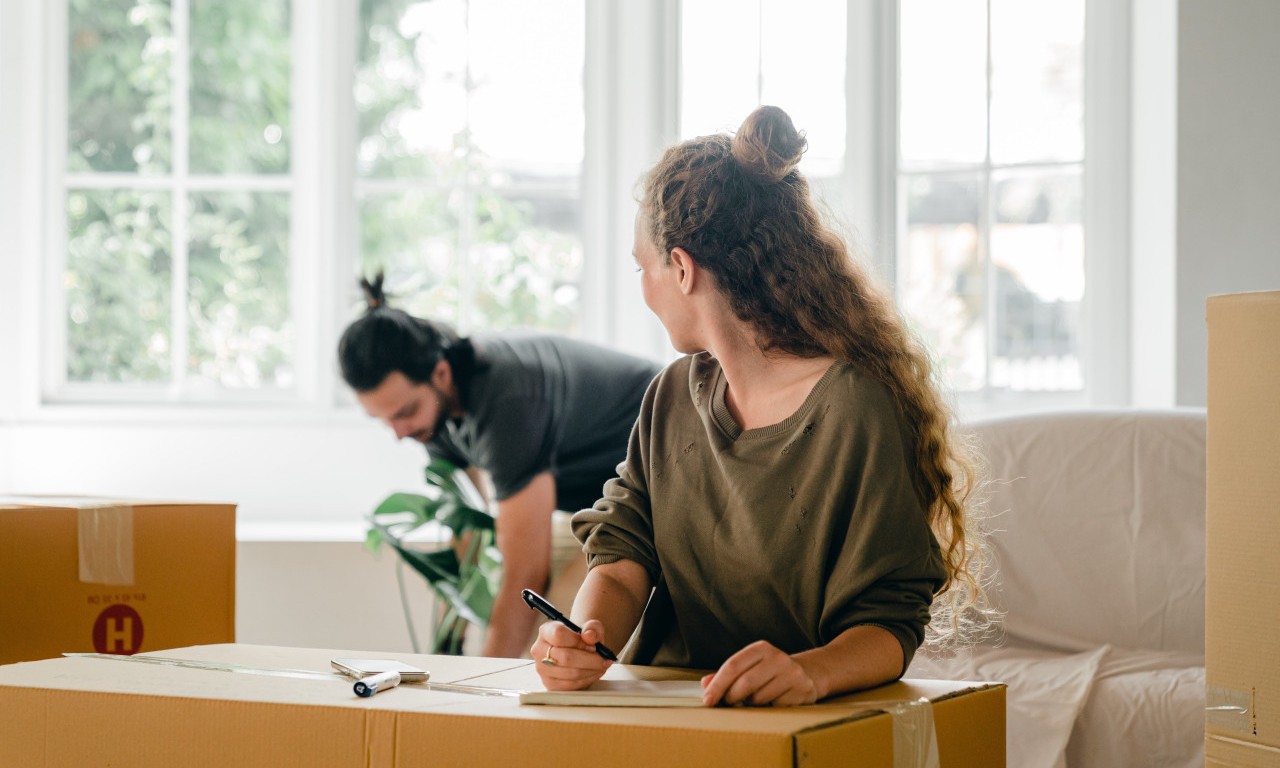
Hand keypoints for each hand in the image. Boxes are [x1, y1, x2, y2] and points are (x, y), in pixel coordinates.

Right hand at [531, 619, 612, 690]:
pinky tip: (594, 673)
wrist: (578, 651)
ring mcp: (542, 669)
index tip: (593, 645)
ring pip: (570, 673)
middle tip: (603, 659)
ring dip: (591, 670)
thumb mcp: (590, 627)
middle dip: (590, 659)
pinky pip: (571, 685)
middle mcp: (539, 650)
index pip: (559, 634)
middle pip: (565, 657)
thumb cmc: (582, 638)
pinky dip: (587, 680)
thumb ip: (592, 628)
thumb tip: (589, 636)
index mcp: (546, 631)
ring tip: (601, 665)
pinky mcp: (549, 684)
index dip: (579, 641)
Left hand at [700, 640, 818, 706]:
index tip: (708, 700)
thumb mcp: (749, 667)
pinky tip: (773, 702)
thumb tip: (705, 684)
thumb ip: (727, 675)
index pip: (733, 665)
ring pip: (760, 698)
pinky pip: (775, 707)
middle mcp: (778, 658)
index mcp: (761, 648)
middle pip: (745, 683)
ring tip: (755, 699)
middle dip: (731, 697)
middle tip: (727, 703)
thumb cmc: (770, 672)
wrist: (807, 674)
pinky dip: (768, 709)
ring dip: (751, 704)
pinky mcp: (803, 690)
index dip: (718, 685)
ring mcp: (793, 674)